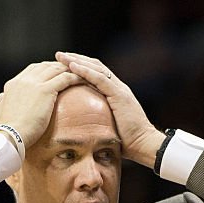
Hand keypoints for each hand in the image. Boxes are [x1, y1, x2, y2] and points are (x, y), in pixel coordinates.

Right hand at [0, 61, 83, 149]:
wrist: (11, 135)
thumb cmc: (6, 130)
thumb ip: (1, 102)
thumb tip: (1, 98)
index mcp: (13, 84)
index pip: (32, 70)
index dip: (46, 70)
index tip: (55, 75)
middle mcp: (23, 80)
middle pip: (45, 66)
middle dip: (59, 67)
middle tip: (72, 72)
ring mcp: (34, 83)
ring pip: (56, 69)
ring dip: (70, 70)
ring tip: (82, 75)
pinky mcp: (46, 90)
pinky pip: (65, 78)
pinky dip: (76, 77)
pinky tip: (85, 80)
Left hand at [56, 52, 166, 168]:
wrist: (144, 145)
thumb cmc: (128, 142)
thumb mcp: (109, 126)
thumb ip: (99, 120)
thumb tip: (84, 127)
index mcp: (115, 93)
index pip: (96, 73)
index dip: (80, 66)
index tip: (63, 64)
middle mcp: (118, 87)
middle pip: (95, 66)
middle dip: (76, 59)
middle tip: (59, 56)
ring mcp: (120, 89)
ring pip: (96, 68)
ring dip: (76, 61)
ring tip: (61, 57)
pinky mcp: (120, 95)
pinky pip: (100, 79)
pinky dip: (85, 71)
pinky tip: (72, 66)